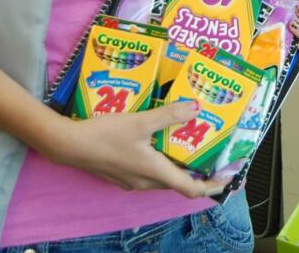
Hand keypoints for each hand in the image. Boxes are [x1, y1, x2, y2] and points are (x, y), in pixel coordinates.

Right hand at [42, 101, 225, 196]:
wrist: (69, 145)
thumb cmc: (105, 135)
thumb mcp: (140, 121)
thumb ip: (169, 115)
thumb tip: (196, 108)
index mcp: (154, 172)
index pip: (191, 189)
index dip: (212, 186)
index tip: (229, 178)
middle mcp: (146, 182)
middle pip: (179, 183)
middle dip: (199, 173)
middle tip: (214, 156)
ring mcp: (132, 181)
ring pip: (164, 177)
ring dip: (179, 167)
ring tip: (191, 146)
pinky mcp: (122, 175)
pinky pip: (150, 173)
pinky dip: (162, 162)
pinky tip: (161, 143)